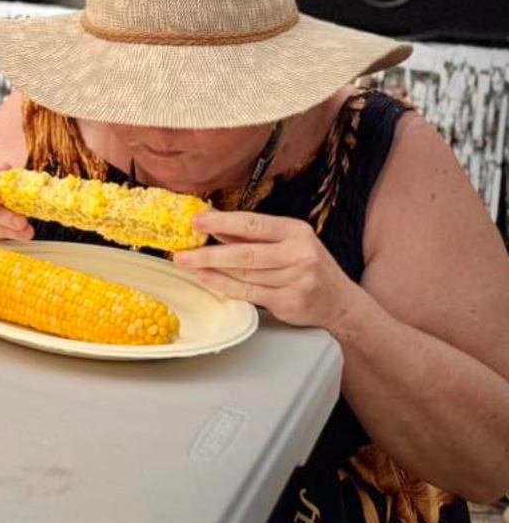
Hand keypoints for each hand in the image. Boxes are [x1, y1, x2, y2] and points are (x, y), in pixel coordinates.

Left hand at [173, 209, 356, 329]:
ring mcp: (295, 279)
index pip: (253, 224)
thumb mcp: (287, 242)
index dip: (222, 222)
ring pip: (244, 274)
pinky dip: (224, 285)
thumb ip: (250, 235)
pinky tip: (207, 279)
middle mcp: (298, 254)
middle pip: (245, 253)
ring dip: (211, 269)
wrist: (339, 301)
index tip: (197, 221)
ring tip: (189, 264)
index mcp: (296, 231)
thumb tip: (211, 221)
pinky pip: (248, 292)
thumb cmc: (308, 265)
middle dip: (208, 253)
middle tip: (182, 252)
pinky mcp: (288, 301)